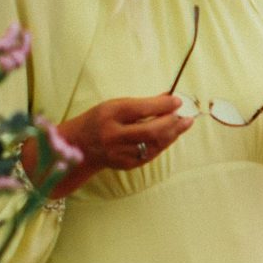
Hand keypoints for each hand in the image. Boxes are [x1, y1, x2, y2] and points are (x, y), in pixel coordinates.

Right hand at [59, 95, 192, 174]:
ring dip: (172, 134)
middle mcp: (113, 135)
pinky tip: (170, 135)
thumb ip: (142, 103)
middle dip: (172, 123)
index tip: (177, 101)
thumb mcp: (115, 105)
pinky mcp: (125, 164)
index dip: (162, 105)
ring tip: (183, 124)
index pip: (140, 109)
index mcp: (109, 115)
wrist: (78, 146)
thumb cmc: (99, 120)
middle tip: (185, 116)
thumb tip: (170, 98)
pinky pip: (150, 154)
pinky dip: (163, 144)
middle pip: (150, 131)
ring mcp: (119, 152)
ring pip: (154, 144)